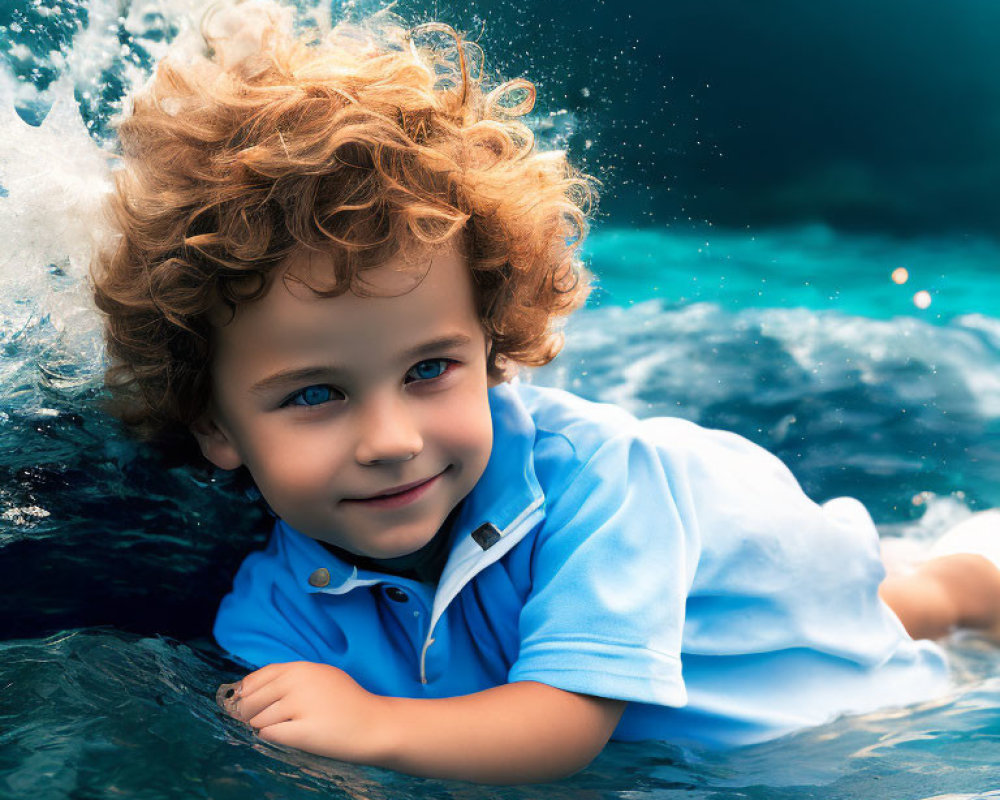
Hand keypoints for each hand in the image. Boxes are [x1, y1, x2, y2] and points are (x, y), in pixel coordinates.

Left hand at [217, 661, 386, 762]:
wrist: (376, 724)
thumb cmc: (348, 702)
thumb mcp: (321, 677)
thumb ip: (290, 678)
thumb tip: (248, 691)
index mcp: (301, 668)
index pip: (257, 678)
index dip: (247, 693)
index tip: (247, 704)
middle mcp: (298, 682)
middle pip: (251, 701)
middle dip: (251, 714)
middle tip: (264, 721)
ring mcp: (300, 706)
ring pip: (258, 720)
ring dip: (264, 727)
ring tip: (288, 727)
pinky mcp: (303, 731)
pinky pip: (270, 735)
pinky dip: (274, 738)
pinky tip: (291, 736)